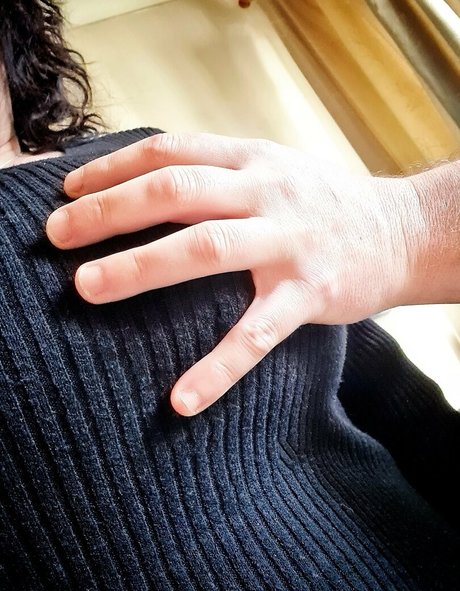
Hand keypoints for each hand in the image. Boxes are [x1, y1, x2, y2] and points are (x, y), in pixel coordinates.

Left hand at [46, 132, 422, 415]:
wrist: (400, 230)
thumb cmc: (324, 202)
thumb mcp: (273, 167)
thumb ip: (220, 169)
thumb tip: (153, 177)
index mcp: (253, 159)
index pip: (171, 151)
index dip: (114, 167)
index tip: (70, 189)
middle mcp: (267, 192)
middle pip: (176, 192)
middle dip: (109, 212)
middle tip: (56, 236)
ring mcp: (289, 242)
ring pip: (206, 249)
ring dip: (141, 267)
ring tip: (87, 288)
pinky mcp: (310, 294)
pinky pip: (257, 333)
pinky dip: (218, 367)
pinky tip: (182, 399)